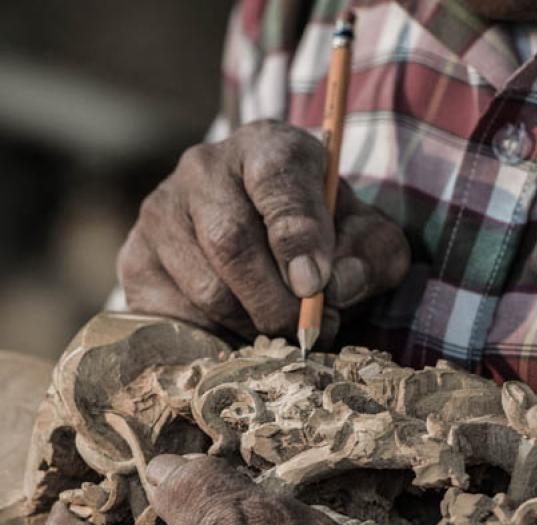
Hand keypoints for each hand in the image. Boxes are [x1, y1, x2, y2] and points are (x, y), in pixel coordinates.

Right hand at [119, 120, 409, 345]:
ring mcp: (160, 212)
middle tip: (306, 331)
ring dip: (250, 326)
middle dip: (276, 303)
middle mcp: (203, 168)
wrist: (255, 236)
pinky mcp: (136, 258)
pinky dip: (214, 338)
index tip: (316, 283)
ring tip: (279, 331)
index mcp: (265, 146)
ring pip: (204, 288)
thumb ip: (370, 253)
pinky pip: (174, 315)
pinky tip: (239, 333)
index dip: (298, 236)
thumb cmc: (317, 236)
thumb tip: (337, 284)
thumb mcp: (363, 237)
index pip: (276, 180)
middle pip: (231, 242)